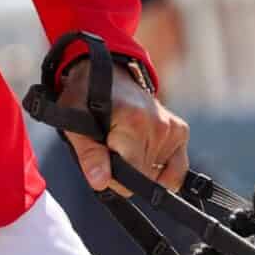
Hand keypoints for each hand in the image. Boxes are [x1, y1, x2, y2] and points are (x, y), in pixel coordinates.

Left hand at [58, 60, 189, 195]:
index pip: (133, 175)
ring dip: (142, 169)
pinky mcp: (180, 130)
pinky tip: (144, 153)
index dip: (113, 177)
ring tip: (125, 146)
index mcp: (134, 122)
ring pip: (160, 177)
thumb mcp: (75, 123)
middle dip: (126, 174)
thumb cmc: (87, 98)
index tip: (102, 162)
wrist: (106, 73)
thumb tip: (101, 181)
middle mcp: (158, 124)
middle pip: (145, 178)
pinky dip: (162, 170)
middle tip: (111, 150)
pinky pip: (177, 169)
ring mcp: (172, 127)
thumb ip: (89, 154)